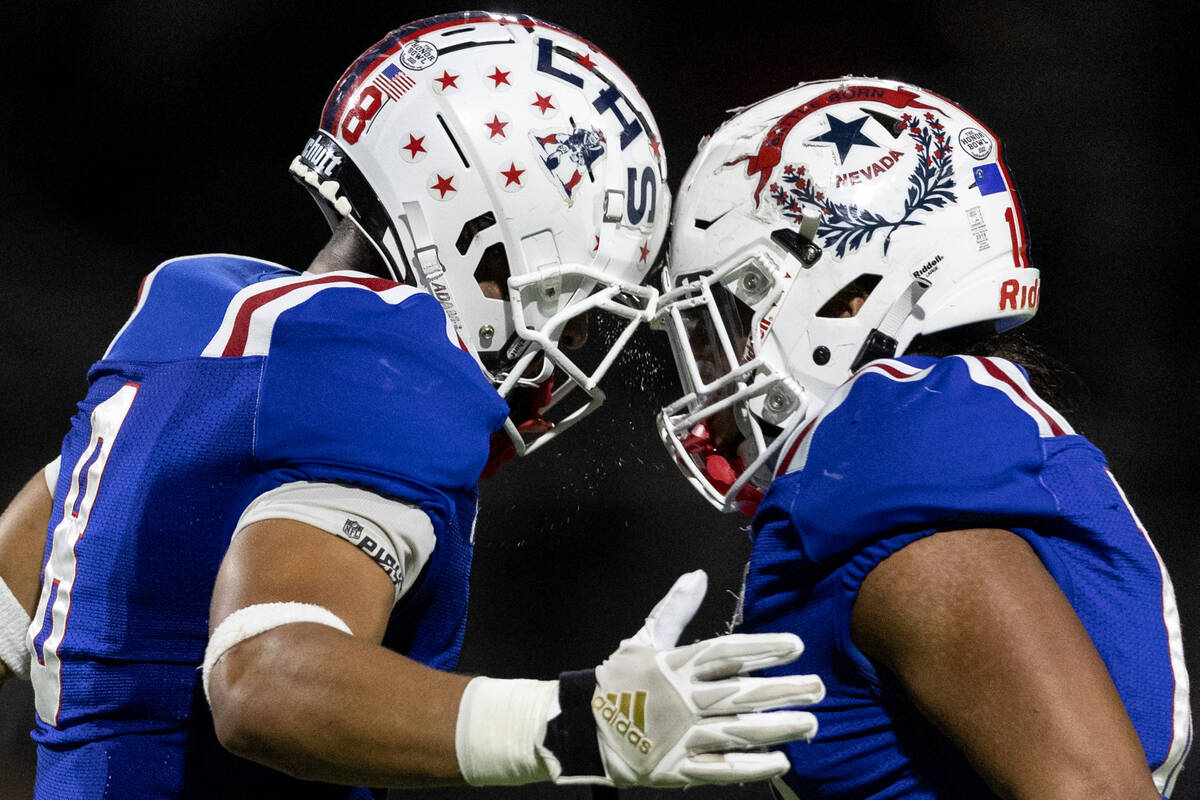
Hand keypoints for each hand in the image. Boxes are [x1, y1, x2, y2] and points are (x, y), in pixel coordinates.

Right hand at [542, 570, 823, 786]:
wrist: (584, 729)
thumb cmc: (619, 682)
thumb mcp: (643, 639)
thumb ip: (674, 609)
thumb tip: (698, 575)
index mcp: (675, 665)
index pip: (725, 653)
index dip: (762, 648)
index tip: (795, 646)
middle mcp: (682, 700)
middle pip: (740, 693)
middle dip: (782, 690)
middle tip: (819, 687)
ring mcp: (681, 736)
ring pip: (737, 731)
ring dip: (777, 727)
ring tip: (811, 723)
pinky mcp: (677, 768)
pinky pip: (721, 768)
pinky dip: (752, 766)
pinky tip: (782, 760)